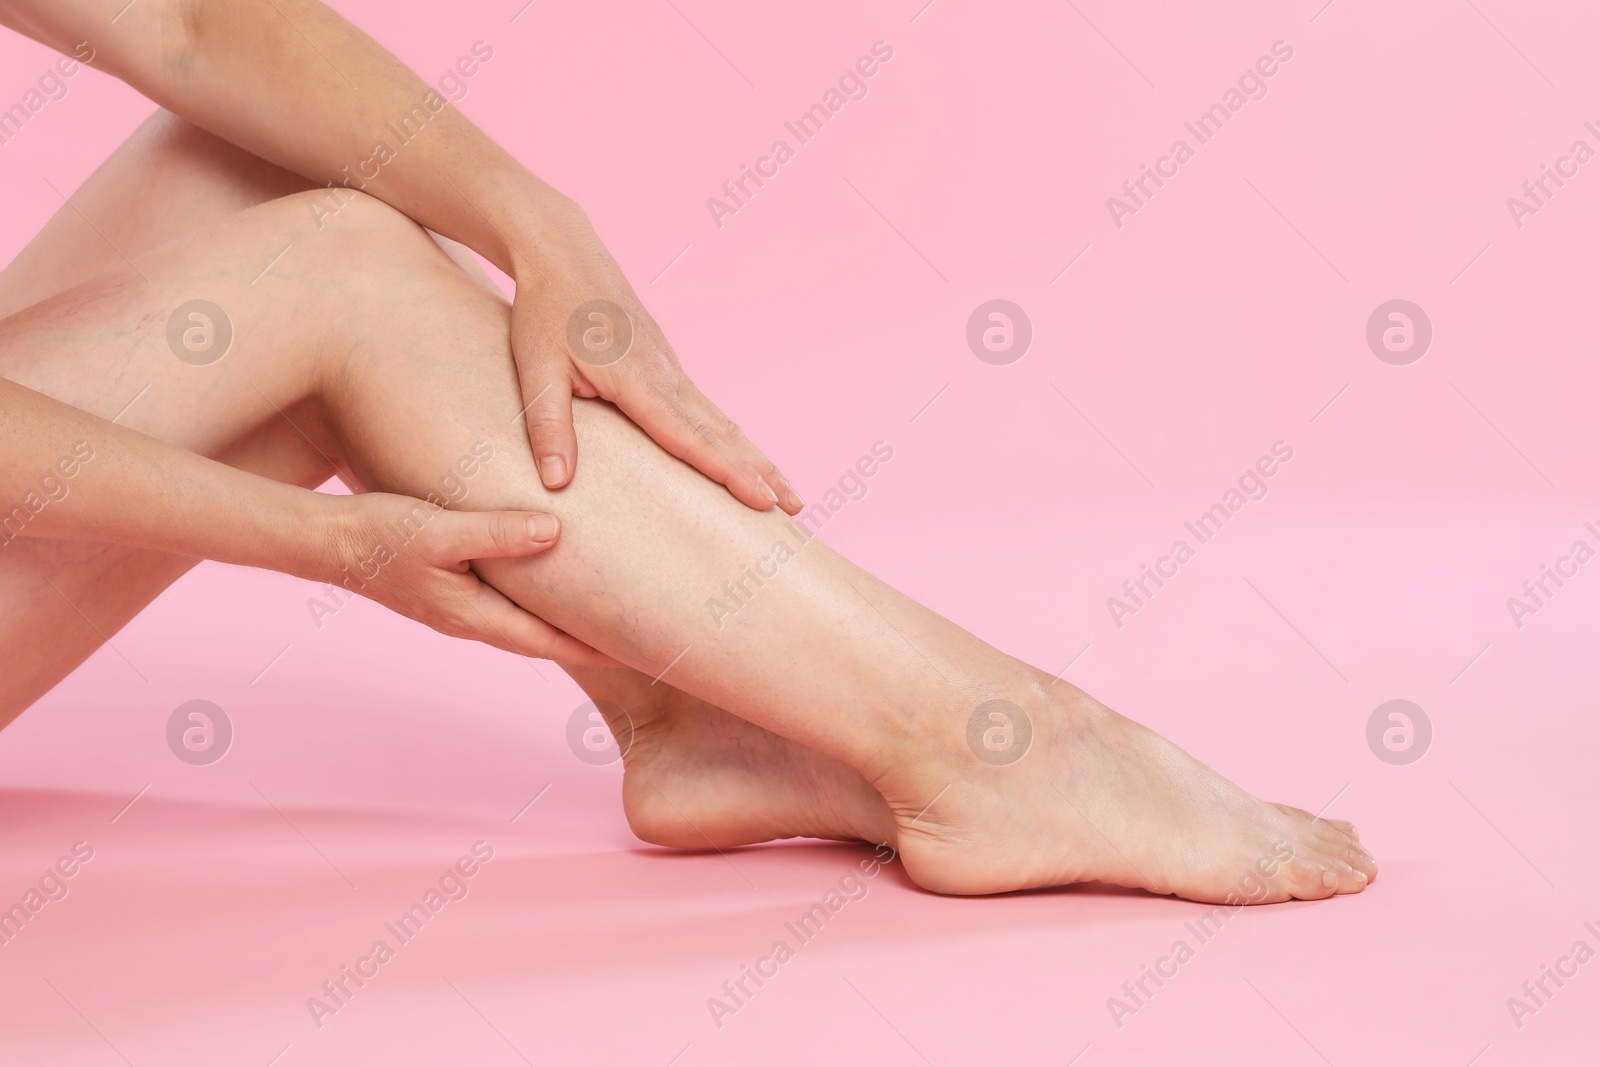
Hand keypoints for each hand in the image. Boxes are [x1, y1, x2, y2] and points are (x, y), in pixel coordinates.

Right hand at [322, 493, 616, 666]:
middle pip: (544, 640)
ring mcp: (460, 606)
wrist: (324, 541)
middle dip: (590, 644)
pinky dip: (539, 602)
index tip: (640, 654)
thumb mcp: (439, 529)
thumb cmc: (378, 534)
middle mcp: (471, 619)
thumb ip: (495, 533)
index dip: (596, 649)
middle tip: (640, 641)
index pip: (549, 641)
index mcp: (474, 614)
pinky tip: (554, 584)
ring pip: (527, 622)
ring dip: (565, 624)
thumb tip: (553, 533)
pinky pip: (509, 602)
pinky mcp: (452, 587)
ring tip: (609, 616)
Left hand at [506, 203, 803, 514]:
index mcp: (637, 379)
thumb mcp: (535, 369)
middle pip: (722, 433)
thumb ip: (547, 426)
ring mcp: (671, 368)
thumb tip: (557, 483)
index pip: (689, 436)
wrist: (564, 253)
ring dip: (757, 458)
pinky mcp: (667, 365)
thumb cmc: (545, 312)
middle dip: (761, 472)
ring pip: (723, 421)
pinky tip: (746, 458)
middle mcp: (665, 374)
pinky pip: (708, 409)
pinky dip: (734, 439)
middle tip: (794, 509)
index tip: (760, 499)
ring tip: (787, 494)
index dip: (726, 471)